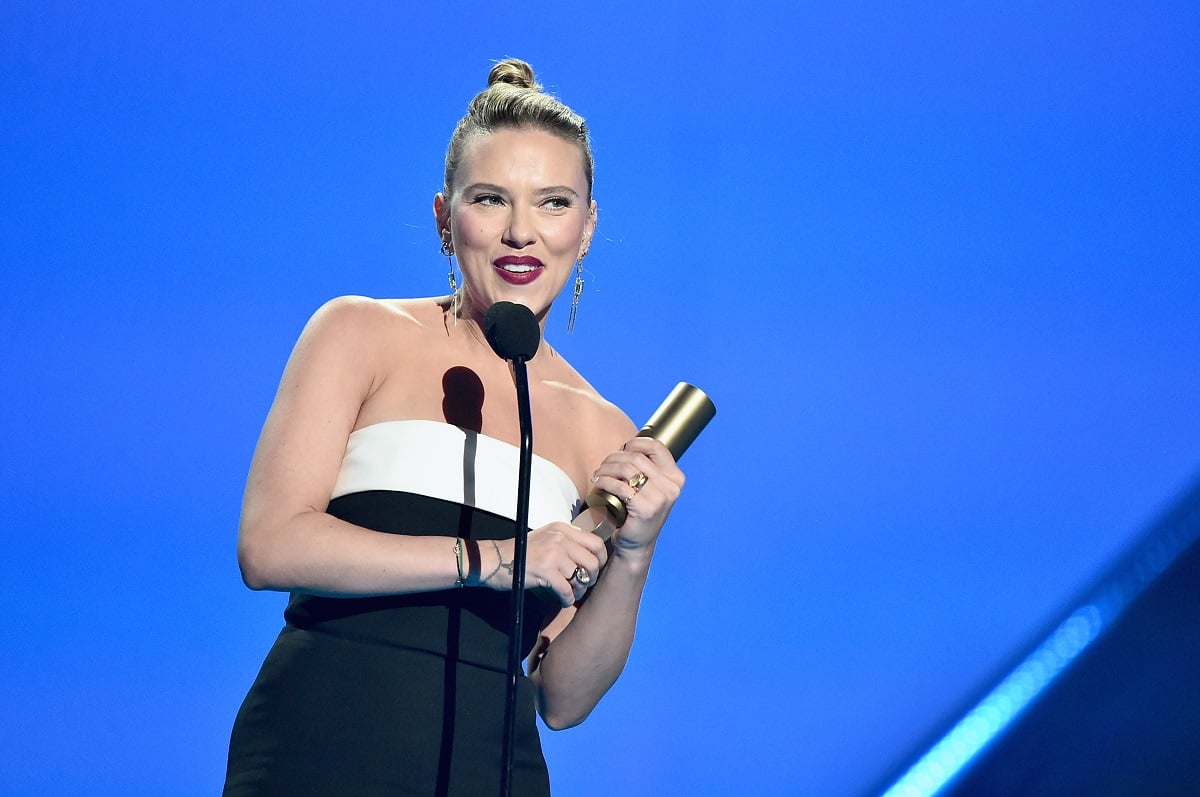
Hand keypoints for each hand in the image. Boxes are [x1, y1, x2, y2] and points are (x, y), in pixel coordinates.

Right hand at [482, 522, 608, 606]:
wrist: (493, 560)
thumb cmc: (519, 552)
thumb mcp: (545, 537)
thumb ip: (566, 542)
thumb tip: (589, 554)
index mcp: (562, 529)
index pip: (596, 542)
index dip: (601, 560)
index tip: (594, 570)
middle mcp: (560, 538)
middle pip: (593, 561)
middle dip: (591, 578)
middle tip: (582, 585)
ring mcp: (553, 553)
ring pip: (582, 576)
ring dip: (579, 590)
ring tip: (571, 594)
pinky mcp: (545, 570)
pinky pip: (567, 590)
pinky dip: (567, 599)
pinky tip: (562, 601)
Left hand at [590, 437, 683, 555]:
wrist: (637, 544)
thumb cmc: (639, 512)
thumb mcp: (650, 488)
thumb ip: (646, 468)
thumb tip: (627, 446)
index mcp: (675, 478)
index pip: (657, 447)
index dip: (636, 443)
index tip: (622, 449)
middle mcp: (672, 487)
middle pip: (637, 457)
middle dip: (615, 457)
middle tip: (604, 464)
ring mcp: (660, 498)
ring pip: (627, 469)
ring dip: (607, 468)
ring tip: (598, 473)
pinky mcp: (646, 508)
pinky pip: (620, 486)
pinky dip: (605, 481)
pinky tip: (598, 483)